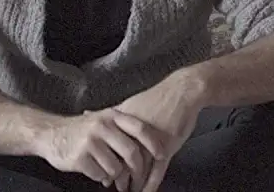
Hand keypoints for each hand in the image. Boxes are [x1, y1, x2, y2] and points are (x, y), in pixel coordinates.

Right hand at [38, 108, 169, 189]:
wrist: (51, 134)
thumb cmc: (82, 129)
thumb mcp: (102, 120)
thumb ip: (122, 128)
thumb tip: (148, 143)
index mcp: (111, 116)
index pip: (139, 128)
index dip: (153, 143)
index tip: (162, 154)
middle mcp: (102, 126)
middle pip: (131, 153)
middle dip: (137, 171)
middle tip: (137, 182)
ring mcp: (91, 141)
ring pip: (116, 168)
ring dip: (115, 176)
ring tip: (109, 173)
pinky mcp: (81, 157)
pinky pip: (101, 175)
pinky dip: (101, 177)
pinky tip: (96, 171)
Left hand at [115, 71, 203, 191]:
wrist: (182, 92)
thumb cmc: (159, 98)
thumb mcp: (132, 103)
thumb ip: (112, 115)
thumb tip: (91, 114)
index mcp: (124, 121)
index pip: (110, 146)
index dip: (106, 161)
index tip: (103, 171)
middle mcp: (134, 132)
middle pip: (121, 159)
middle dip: (117, 176)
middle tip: (115, 185)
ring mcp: (150, 141)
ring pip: (138, 169)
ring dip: (133, 183)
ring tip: (129, 190)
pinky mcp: (165, 147)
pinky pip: (156, 171)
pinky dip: (150, 184)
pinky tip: (146, 191)